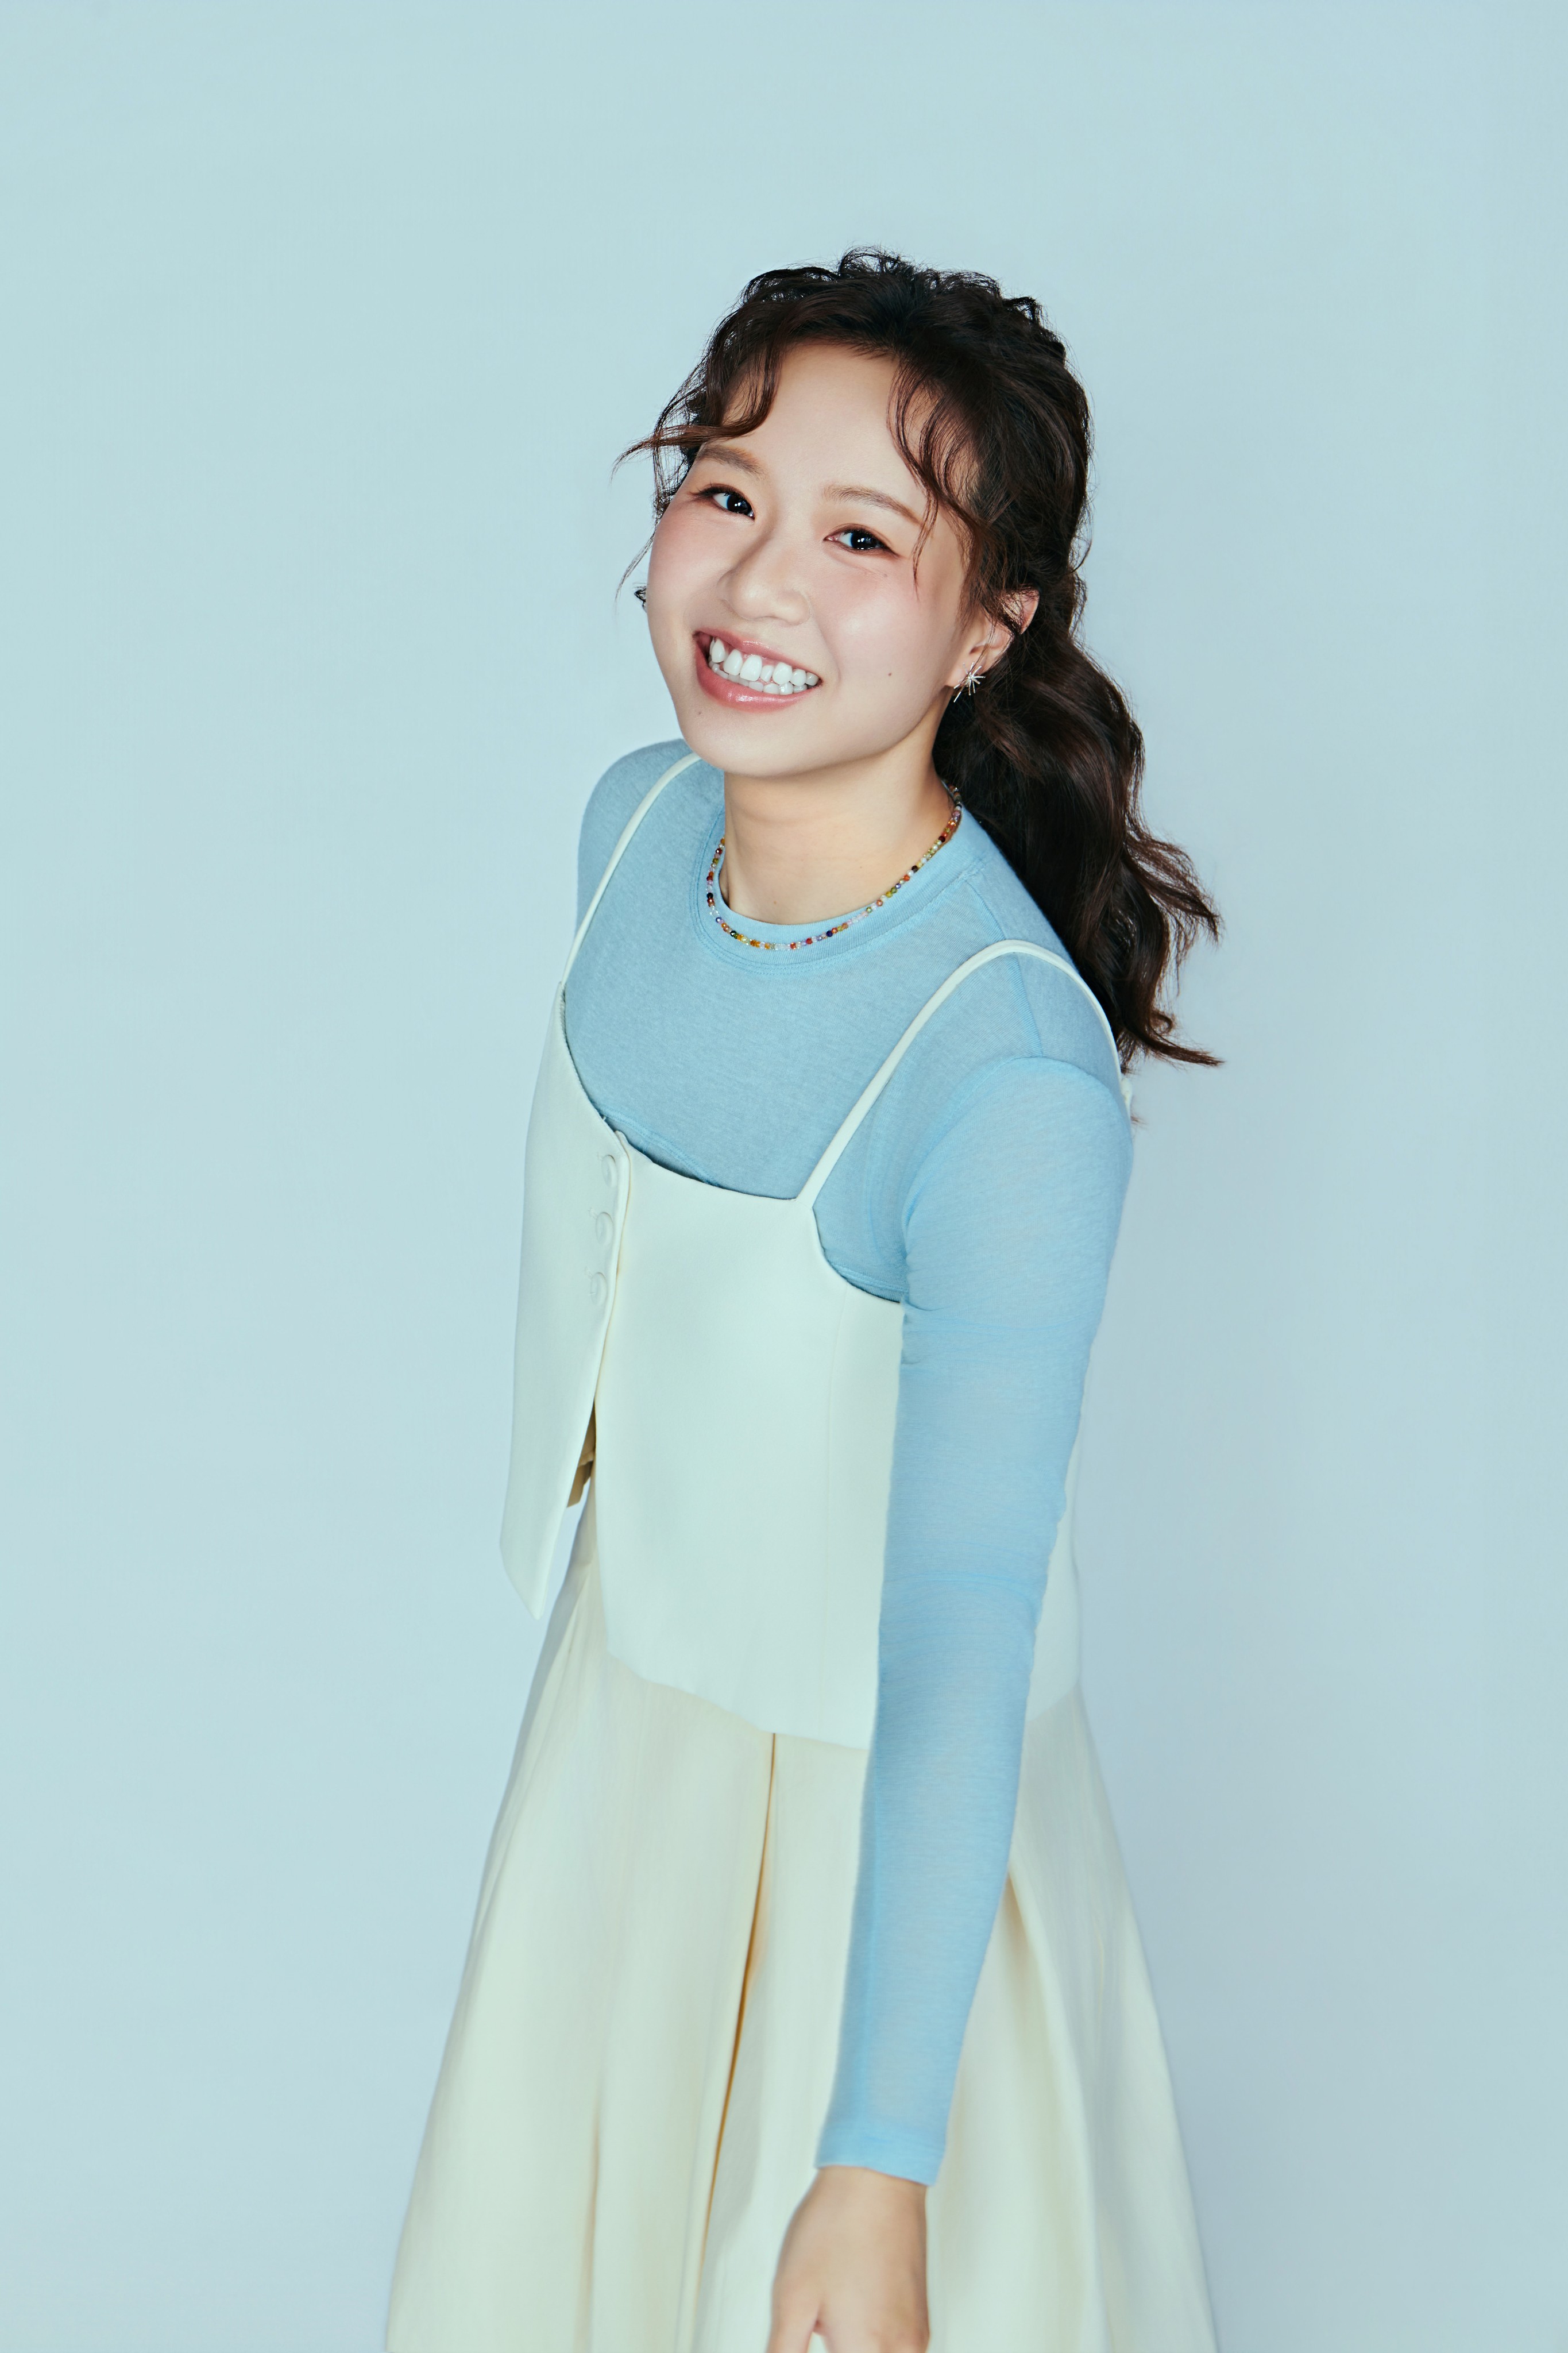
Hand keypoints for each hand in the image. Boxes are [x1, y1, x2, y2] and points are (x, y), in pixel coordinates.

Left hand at [765, 2164, 928, 2352]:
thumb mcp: (791, 2297)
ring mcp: (916, 2335)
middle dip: (836, 2352)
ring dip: (854, 2350)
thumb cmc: (837, 2223)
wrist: (877, 2175)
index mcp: (867, 2349)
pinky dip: (871, 2346)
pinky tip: (849, 2324)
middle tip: (816, 2333)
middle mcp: (901, 2349)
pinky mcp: (919, 2319)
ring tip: (829, 2326)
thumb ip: (782, 2352)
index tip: (802, 2345)